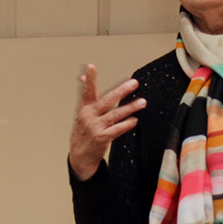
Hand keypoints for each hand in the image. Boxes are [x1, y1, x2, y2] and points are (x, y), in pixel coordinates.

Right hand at [69, 64, 145, 180]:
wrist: (80, 156)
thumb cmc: (83, 132)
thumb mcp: (82, 113)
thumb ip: (87, 96)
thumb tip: (83, 77)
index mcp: (85, 108)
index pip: (87, 91)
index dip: (89, 79)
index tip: (91, 67)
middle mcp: (89, 116)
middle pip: (107, 101)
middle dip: (121, 91)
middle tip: (134, 83)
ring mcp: (96, 127)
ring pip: (115, 115)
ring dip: (130, 108)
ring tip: (142, 102)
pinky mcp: (102, 138)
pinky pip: (117, 129)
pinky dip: (127, 124)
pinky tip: (135, 120)